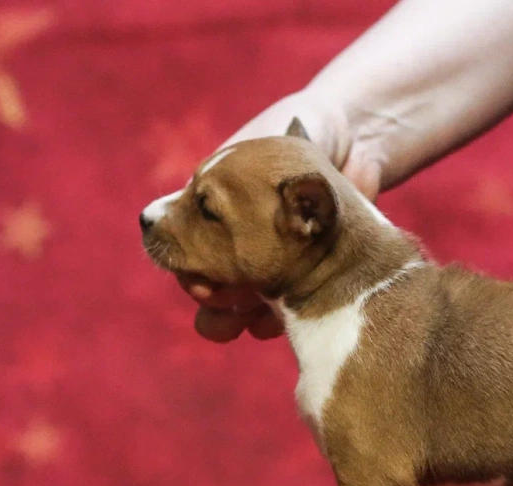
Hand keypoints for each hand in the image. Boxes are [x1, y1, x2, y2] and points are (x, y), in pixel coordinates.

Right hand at [180, 89, 386, 342]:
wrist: (356, 138)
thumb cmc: (291, 138)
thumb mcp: (241, 160)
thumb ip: (203, 189)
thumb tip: (155, 222)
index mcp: (211, 210)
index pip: (181, 253)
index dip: (186, 271)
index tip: (202, 282)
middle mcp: (235, 239)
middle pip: (206, 286)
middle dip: (209, 298)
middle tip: (221, 297)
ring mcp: (270, 261)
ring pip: (238, 306)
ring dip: (233, 317)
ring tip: (243, 319)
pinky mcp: (304, 277)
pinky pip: (278, 312)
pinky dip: (270, 320)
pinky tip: (274, 320)